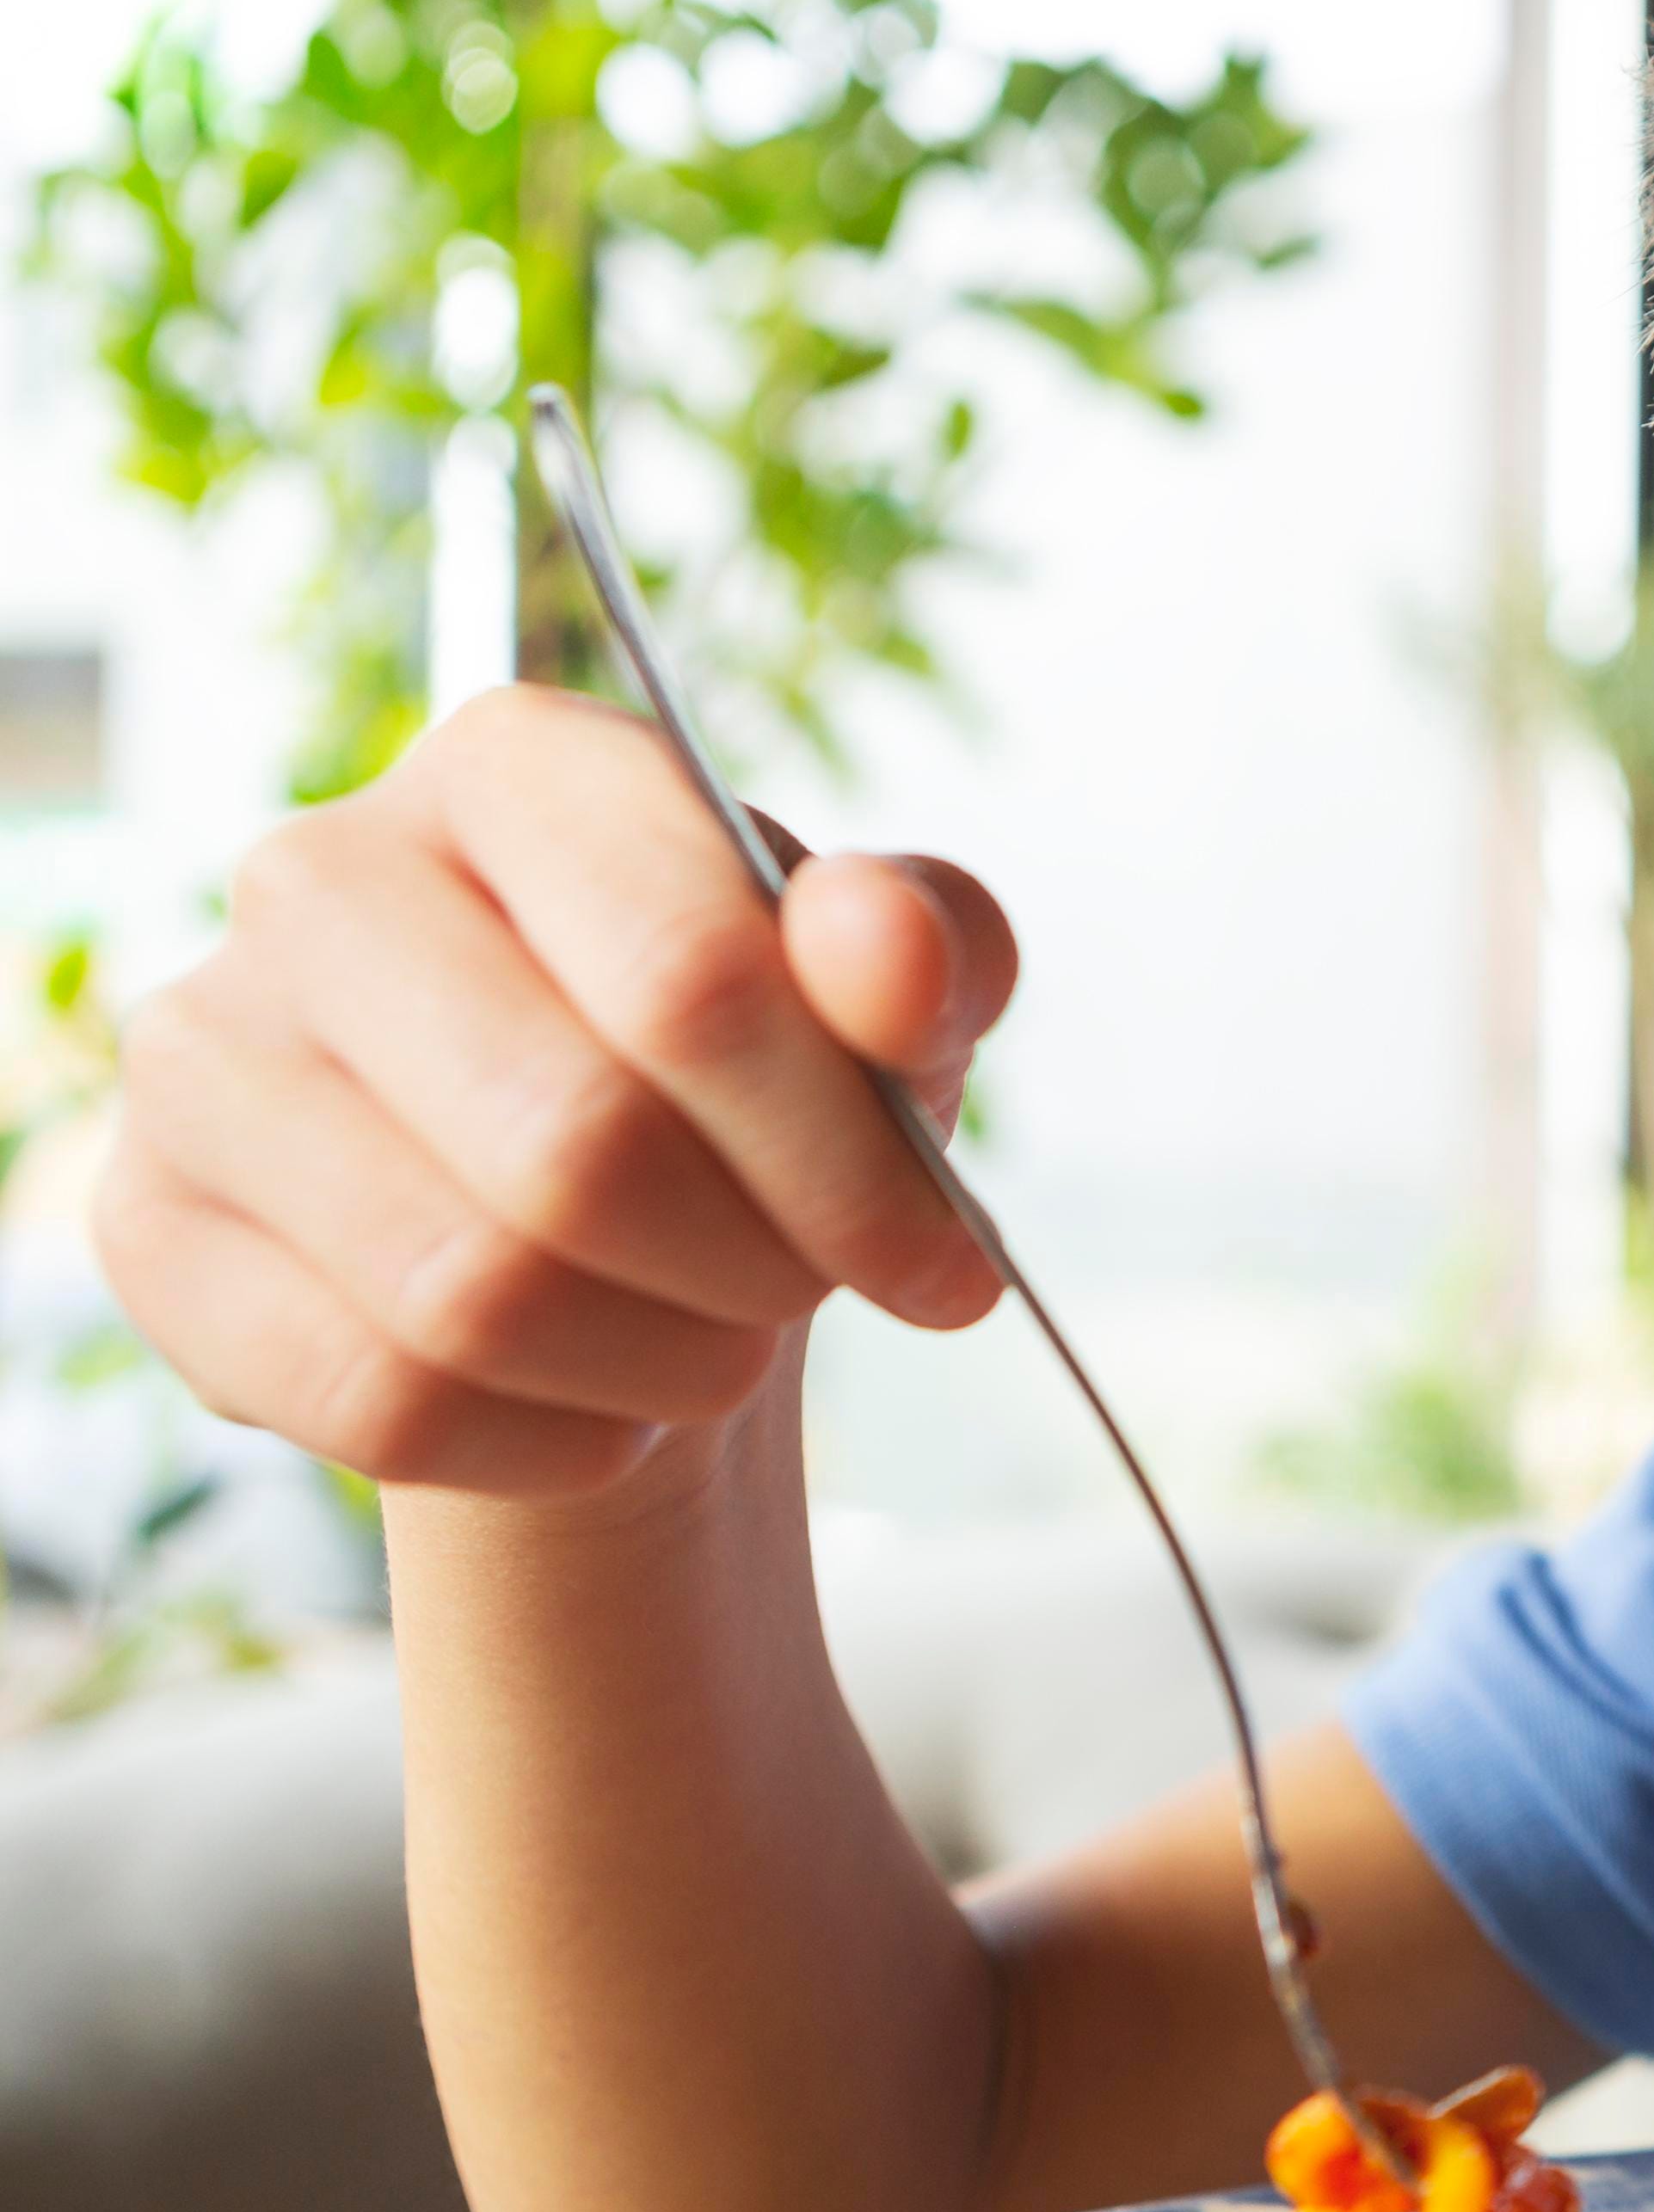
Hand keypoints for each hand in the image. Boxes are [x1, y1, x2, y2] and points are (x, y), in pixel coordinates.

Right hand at [94, 685, 1015, 1502]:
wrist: (607, 1228)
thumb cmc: (746, 1086)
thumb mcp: (885, 1004)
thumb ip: (923, 952)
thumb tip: (891, 950)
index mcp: (518, 769)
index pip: (695, 976)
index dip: (848, 1160)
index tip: (941, 1261)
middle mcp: (321, 877)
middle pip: (575, 1146)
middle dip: (749, 1268)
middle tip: (801, 1296)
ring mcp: (206, 1053)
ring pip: (471, 1292)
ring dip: (657, 1363)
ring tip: (713, 1343)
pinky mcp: (155, 1229)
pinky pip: (379, 1401)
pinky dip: (544, 1442)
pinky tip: (599, 1404)